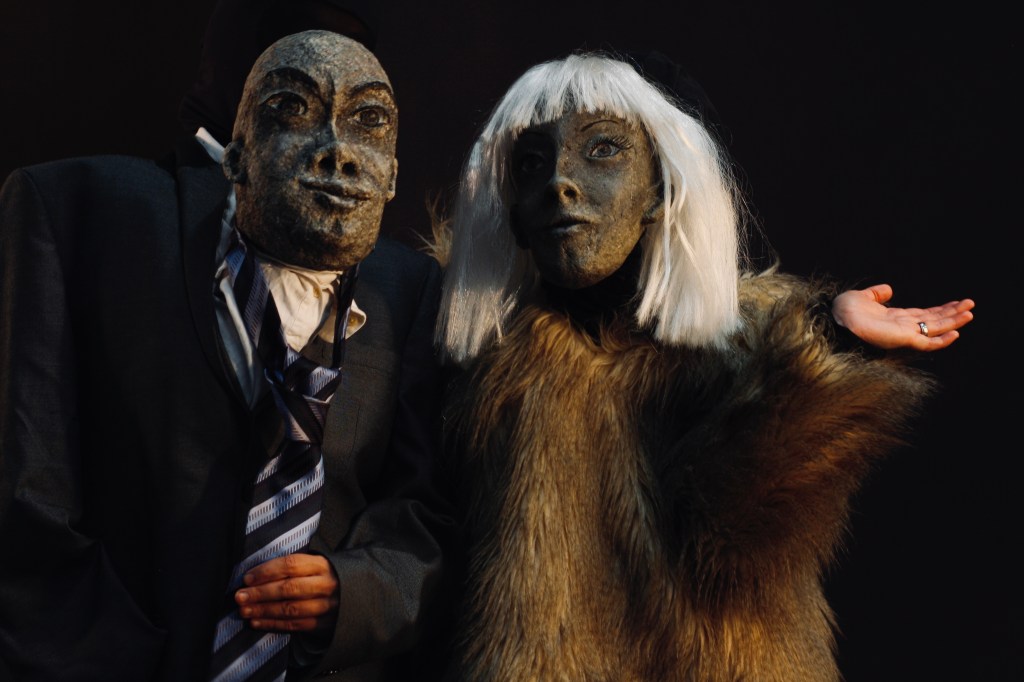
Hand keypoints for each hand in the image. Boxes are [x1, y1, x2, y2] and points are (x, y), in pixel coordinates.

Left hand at [234, 553, 338, 633]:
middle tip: (240, 597)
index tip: (247, 578)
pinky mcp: (323, 624)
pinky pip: (295, 625)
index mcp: (322, 565)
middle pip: (289, 588)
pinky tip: (256, 622)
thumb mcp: (315, 566)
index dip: (267, 571)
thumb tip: (255, 575)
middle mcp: (326, 584)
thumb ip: (292, 568)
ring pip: (291, 609)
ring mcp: (326, 606)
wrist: (358, 597)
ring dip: (264, 610)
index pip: (291, 565)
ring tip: (244, 611)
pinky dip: (273, 624)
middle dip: (261, 593)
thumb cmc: (324, 579)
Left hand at [831, 283, 974, 350]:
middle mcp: (902, 326)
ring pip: (934, 329)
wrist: (836, 319)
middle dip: (952, 314)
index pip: (923, 314)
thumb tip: (889, 289)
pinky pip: (926, 343)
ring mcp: (903, 334)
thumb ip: (877, 294)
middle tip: (970, 306)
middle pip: (933, 320)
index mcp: (894, 317)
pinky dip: (940, 340)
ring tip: (969, 314)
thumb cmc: (844, 312)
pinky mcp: (902, 340)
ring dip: (953, 322)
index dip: (940, 309)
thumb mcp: (863, 297)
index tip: (956, 303)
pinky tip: (954, 333)